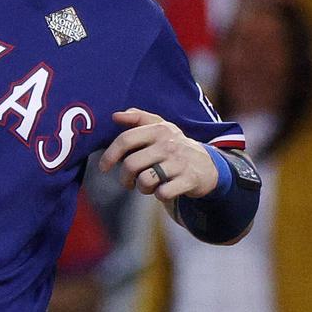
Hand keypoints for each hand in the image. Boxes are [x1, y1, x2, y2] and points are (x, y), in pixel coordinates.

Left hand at [98, 108, 218, 200]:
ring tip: (147, 184)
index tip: (103, 168)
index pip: (125, 140)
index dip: (110, 155)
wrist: (207, 165)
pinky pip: (162, 193)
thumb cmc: (173, 145)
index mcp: (158, 129)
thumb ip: (137, 118)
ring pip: (145, 180)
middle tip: (128, 182)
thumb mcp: (159, 126)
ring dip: (142, 188)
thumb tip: (115, 115)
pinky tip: (163, 190)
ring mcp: (180, 162)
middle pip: (131, 164)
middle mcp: (169, 144)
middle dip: (125, 178)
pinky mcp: (189, 180)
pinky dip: (159, 195)